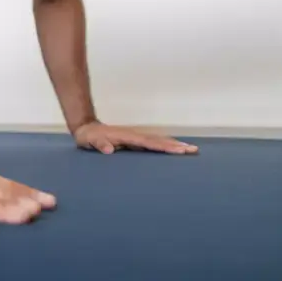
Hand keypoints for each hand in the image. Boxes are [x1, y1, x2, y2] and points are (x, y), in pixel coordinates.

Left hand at [73, 121, 197, 154]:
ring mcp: (136, 138)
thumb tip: (109, 150)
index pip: (149, 142)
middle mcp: (134, 136)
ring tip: (191, 150)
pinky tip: (175, 151)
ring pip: (159, 141)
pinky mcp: (135, 142)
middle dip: (176, 145)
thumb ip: (99, 144)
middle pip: (159, 140)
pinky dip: (166, 146)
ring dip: (174, 145)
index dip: (163, 146)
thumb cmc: (89, 137)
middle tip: (193, 150)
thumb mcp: (90, 141)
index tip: (178, 149)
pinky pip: (154, 144)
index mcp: (127, 137)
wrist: (87, 129)